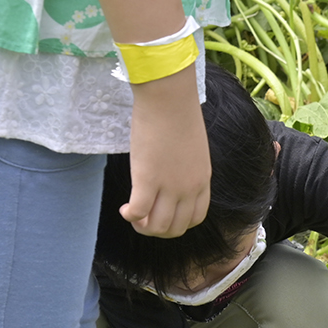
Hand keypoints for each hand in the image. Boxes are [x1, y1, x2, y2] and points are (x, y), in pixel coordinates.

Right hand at [125, 68, 209, 236]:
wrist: (169, 98)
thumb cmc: (178, 114)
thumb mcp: (193, 148)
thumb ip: (186, 166)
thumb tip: (172, 172)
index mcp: (202, 180)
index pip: (195, 218)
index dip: (177, 223)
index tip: (163, 214)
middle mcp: (189, 188)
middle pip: (176, 228)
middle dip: (158, 229)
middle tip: (143, 218)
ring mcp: (170, 186)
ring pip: (157, 226)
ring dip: (143, 227)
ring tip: (133, 214)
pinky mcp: (147, 180)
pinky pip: (139, 213)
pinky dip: (130, 216)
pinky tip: (125, 209)